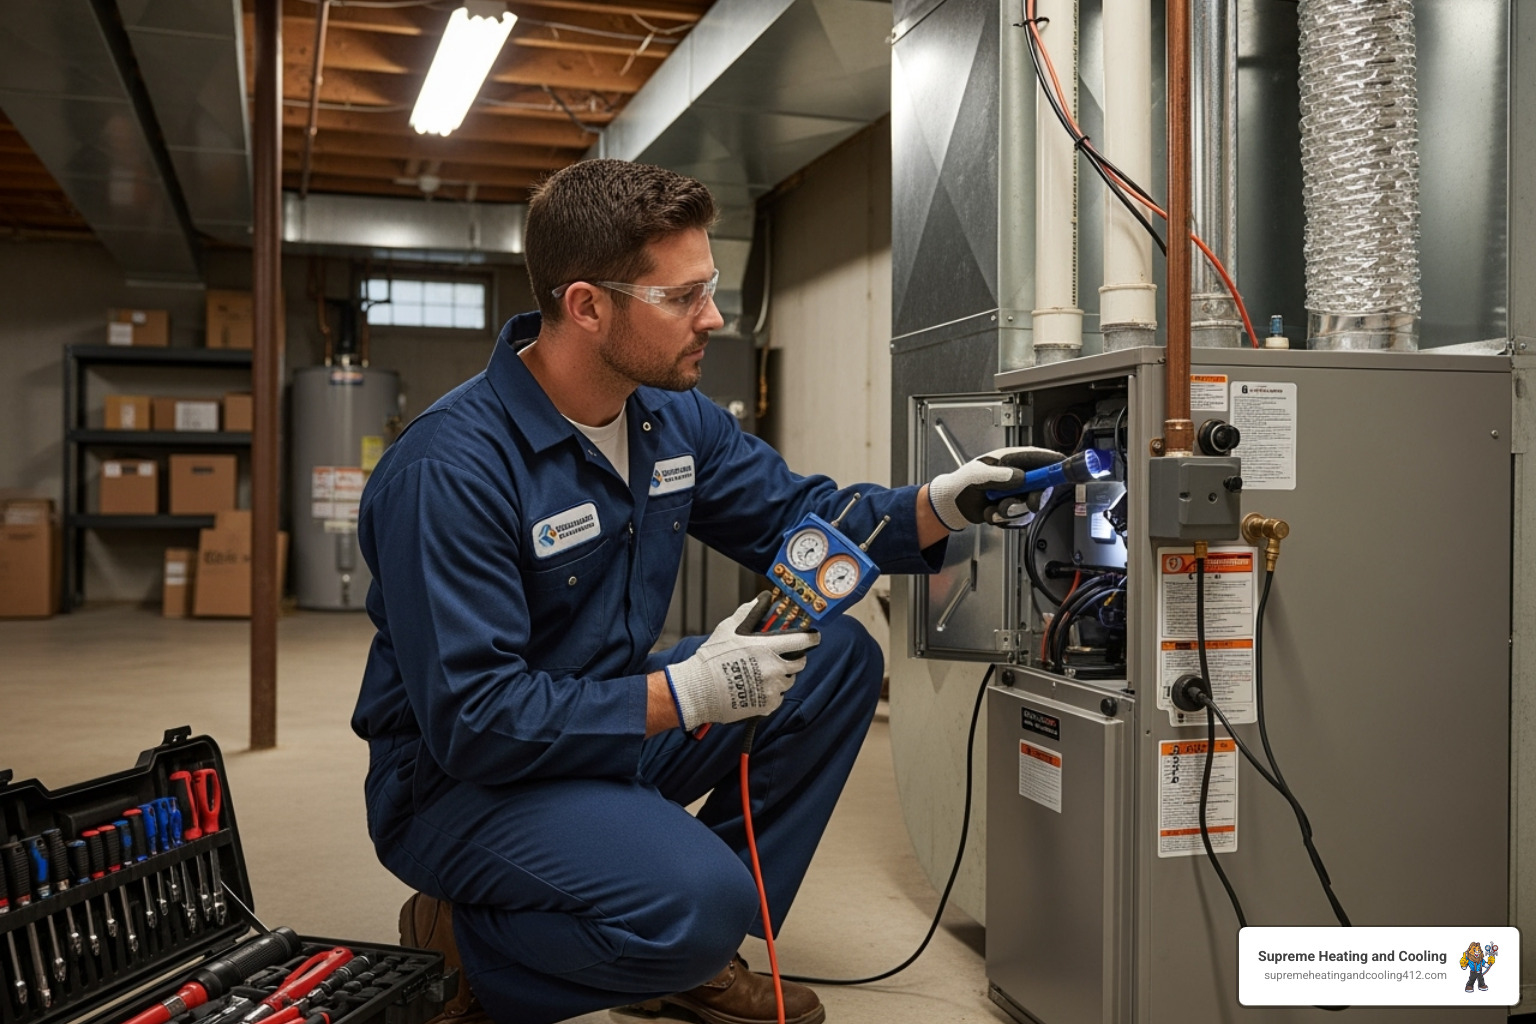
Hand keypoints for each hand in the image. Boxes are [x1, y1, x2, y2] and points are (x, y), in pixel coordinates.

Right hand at [664, 593, 820, 730]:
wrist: (699, 689)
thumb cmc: (712, 658)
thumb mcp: (729, 628)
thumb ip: (750, 612)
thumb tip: (762, 599)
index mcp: (768, 647)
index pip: (802, 641)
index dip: (811, 637)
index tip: (813, 637)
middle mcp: (774, 668)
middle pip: (800, 663)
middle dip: (795, 658)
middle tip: (783, 657)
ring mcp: (772, 688)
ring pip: (788, 681)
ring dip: (781, 676)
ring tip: (762, 674)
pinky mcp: (767, 705)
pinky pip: (778, 698)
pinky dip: (772, 693)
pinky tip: (756, 688)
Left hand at [928, 446, 1063, 528]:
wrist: (953, 505)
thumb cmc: (963, 483)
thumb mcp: (978, 475)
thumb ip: (999, 475)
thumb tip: (1021, 476)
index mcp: (1012, 459)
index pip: (1041, 458)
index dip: (1055, 464)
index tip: (1064, 471)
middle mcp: (1018, 475)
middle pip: (1043, 486)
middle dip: (1035, 497)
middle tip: (1030, 503)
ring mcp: (1017, 492)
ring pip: (1030, 505)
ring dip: (1011, 510)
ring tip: (994, 507)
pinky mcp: (1013, 507)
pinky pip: (1018, 518)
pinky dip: (1003, 518)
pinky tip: (990, 512)